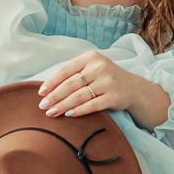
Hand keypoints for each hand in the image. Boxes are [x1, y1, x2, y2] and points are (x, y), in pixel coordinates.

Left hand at [38, 51, 170, 132]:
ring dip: (63, 106)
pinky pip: (92, 105)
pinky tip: (69, 115)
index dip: (51, 82)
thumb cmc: (105, 79)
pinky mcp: (114, 96)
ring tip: (52, 113)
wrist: (132, 88)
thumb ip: (74, 74)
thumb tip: (47, 89)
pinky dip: (79, 111)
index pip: (66, 69)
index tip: (41, 93)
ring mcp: (108, 82)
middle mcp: (100, 67)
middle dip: (54, 96)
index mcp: (90, 57)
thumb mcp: (91, 69)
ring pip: (79, 96)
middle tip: (42, 106)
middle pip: (70, 84)